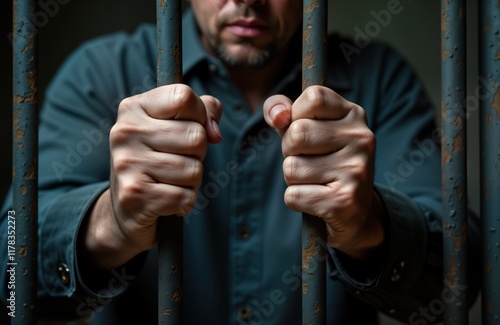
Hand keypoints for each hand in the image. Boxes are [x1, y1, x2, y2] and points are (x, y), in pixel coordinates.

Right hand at [81, 84, 222, 269]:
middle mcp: (125, 131)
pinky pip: (186, 197)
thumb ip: (203, 112)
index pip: (183, 97)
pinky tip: (165, 199)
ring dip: (191, 181)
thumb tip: (215, 132)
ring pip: (193, 170)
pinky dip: (184, 202)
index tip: (193, 127)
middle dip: (198, 154)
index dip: (200, 115)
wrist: (126, 208)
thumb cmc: (158, 159)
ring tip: (170, 180)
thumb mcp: (174, 126)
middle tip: (177, 160)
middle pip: (195, 136)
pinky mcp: (134, 195)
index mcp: (134, 108)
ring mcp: (127, 163)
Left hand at [263, 86, 383, 259]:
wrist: (354, 214)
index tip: (307, 131)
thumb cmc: (322, 163)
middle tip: (309, 161)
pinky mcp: (345, 201)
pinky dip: (296, 200)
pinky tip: (317, 200)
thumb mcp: (305, 130)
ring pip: (291, 167)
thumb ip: (282, 113)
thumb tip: (277, 115)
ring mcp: (356, 170)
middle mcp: (361, 139)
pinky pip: (293, 195)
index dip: (296, 115)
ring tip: (315, 181)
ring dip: (293, 179)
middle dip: (290, 151)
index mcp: (354, 114)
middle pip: (297, 133)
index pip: (313, 97)